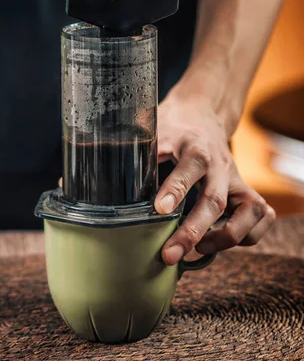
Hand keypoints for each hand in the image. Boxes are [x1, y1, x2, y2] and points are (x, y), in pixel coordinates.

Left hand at [155, 91, 275, 264]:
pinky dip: (249, 235)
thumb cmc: (173, 128)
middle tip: (169, 254)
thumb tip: (108, 171)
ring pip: (251, 211)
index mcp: (195, 147)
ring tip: (198, 250)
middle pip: (215, 199)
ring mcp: (237, 179)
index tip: (159, 209)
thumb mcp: (154, 132)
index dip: (176, 189)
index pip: (190, 166)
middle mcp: (220, 166)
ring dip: (226, 237)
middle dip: (193, 231)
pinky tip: (219, 241)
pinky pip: (262, 216)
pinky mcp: (247, 191)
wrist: (201, 114)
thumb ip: (140, 152)